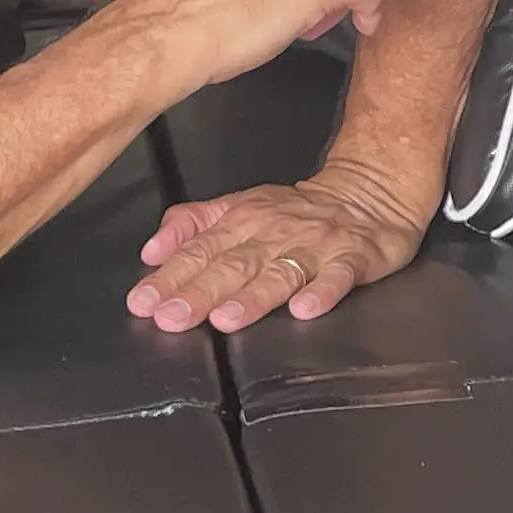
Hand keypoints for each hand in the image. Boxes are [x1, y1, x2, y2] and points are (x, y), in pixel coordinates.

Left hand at [127, 158, 428, 332]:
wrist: (369, 193)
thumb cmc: (298, 210)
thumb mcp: (239, 206)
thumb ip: (193, 225)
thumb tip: (151, 250)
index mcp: (243, 220)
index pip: (200, 251)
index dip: (170, 277)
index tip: (143, 302)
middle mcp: (275, 233)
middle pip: (233, 266)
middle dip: (200, 292)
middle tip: (172, 318)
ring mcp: (315, 246)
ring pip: (279, 273)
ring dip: (252, 298)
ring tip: (226, 320)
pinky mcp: (353, 258)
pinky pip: (337, 277)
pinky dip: (322, 292)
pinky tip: (305, 310)